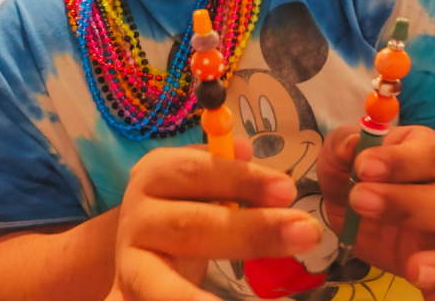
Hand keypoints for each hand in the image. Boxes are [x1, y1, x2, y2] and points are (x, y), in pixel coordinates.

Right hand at [106, 138, 322, 300]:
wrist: (138, 253)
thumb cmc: (179, 209)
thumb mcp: (197, 184)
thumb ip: (221, 169)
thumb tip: (244, 148)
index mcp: (156, 174)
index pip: (198, 171)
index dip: (242, 178)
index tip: (288, 190)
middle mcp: (137, 214)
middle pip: (192, 224)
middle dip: (251, 230)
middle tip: (305, 232)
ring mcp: (131, 259)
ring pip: (166, 280)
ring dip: (204, 295)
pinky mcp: (129, 294)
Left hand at [317, 125, 434, 300]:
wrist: (366, 202)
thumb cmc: (357, 170)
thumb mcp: (343, 153)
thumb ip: (343, 145)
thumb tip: (351, 145)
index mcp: (427, 153)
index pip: (428, 152)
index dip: (398, 160)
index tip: (363, 166)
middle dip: (404, 204)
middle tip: (360, 200)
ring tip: (414, 270)